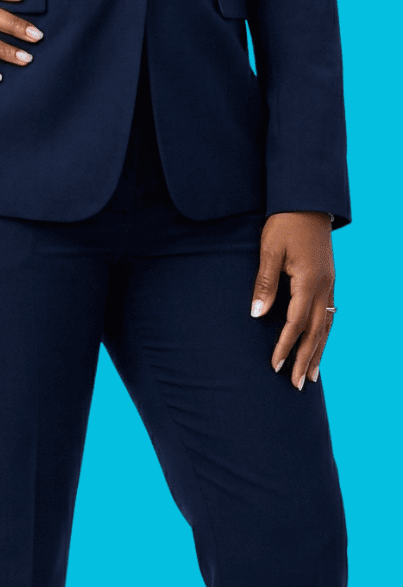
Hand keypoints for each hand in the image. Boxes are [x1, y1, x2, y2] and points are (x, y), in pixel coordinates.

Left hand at [250, 211, 335, 388]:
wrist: (306, 201)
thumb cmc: (284, 223)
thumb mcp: (269, 250)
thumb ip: (264, 283)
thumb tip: (257, 314)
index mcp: (309, 281)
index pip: (296, 322)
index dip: (286, 346)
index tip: (276, 367)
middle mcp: (324, 287)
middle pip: (316, 331)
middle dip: (306, 359)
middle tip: (298, 386)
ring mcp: (329, 284)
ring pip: (326, 325)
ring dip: (319, 351)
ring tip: (312, 376)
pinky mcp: (329, 279)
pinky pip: (329, 313)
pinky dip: (325, 334)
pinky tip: (321, 343)